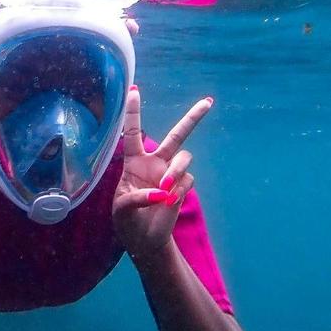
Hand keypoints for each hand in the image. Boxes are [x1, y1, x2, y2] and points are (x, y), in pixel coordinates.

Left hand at [113, 85, 212, 260]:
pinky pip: (188, 180)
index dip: (133, 112)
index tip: (134, 90)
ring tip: (165, 188)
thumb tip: (160, 193)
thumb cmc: (128, 221)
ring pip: (184, 158)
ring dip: (176, 170)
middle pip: (177, 135)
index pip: (132, 133)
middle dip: (193, 118)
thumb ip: (137, 198)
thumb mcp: (122, 210)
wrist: (144, 240)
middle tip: (208, 102)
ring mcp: (171, 174)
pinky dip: (179, 189)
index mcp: (134, 162)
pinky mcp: (182, 187)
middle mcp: (155, 163)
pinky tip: (168, 201)